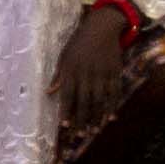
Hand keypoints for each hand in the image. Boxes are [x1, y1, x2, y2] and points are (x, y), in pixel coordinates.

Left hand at [58, 3, 133, 129]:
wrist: (102, 28)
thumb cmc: (79, 43)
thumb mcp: (64, 56)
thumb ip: (58, 75)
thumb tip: (50, 92)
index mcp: (71, 70)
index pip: (67, 95)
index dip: (65, 111)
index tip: (64, 127)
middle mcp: (86, 74)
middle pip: (84, 101)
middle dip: (81, 120)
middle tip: (79, 135)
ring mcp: (102, 74)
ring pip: (99, 100)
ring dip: (96, 117)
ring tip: (93, 131)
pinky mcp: (114, 73)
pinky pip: (114, 93)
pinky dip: (112, 106)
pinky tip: (110, 118)